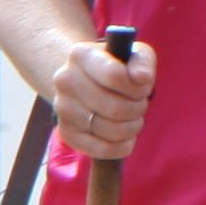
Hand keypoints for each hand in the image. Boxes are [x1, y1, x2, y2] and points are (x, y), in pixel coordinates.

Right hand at [50, 31, 154, 159]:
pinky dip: (122, 146)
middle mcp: (65, 80)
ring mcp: (62, 108)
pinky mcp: (66, 133)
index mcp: (80, 55)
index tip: (143, 86)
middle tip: (140, 103)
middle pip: (115, 108)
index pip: (114, 76)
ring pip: (110, 130)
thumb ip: (143, 63)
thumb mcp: (135, 54)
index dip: (138, 87)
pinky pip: (101, 150)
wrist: (88, 80)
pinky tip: (126, 137)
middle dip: (138, 108)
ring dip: (132, 127)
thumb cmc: (119, 66)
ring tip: (133, 117)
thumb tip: (142, 78)